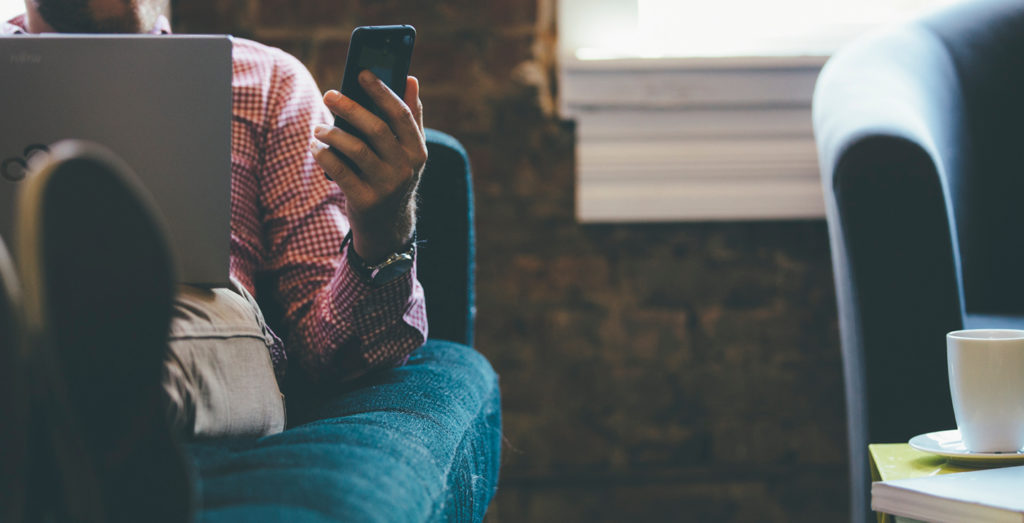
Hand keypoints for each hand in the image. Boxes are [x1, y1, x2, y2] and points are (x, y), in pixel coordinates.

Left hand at [311, 71, 426, 262]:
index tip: (362, 73)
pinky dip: (324, 155)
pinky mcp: (366, 201)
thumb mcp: (408, 152)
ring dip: (333, 133)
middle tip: (330, 94)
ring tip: (318, 127)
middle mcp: (405, 168)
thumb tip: (412, 79)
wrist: (388, 226)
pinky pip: (340, 171)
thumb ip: (411, 116)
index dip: (382, 91)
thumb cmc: (393, 176)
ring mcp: (386, 186)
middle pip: (377, 129)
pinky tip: (316, 147)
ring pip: (356, 149)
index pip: (401, 114)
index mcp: (417, 151)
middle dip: (351, 108)